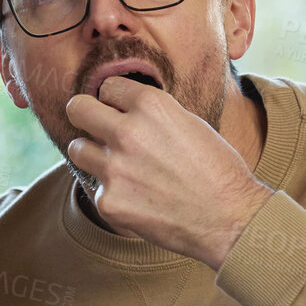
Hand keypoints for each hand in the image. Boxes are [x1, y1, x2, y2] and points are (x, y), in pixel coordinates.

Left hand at [65, 77, 274, 269]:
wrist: (229, 218)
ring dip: (92, 154)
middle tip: (95, 128)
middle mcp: (127, 132)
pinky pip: (96, 188)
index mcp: (150, 105)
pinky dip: (113, 193)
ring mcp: (113, 168)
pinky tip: (139, 200)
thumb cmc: (216, 170)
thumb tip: (121, 108)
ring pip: (77, 149)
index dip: (114, 101)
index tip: (120, 112)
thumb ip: (151, 114)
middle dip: (85, 115)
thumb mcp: (189, 123)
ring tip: (120, 167)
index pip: (108, 87)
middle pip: (77, 109)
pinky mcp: (108, 201)